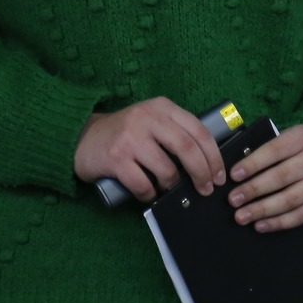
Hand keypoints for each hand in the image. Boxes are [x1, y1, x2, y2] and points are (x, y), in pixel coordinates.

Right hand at [73, 98, 226, 201]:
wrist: (83, 138)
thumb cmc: (126, 135)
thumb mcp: (152, 122)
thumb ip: (175, 133)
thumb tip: (208, 164)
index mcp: (162, 107)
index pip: (198, 130)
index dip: (214, 156)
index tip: (219, 175)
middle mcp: (147, 118)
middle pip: (187, 149)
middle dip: (202, 173)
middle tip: (205, 189)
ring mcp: (130, 137)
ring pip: (167, 170)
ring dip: (172, 186)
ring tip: (168, 189)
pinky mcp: (115, 158)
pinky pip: (143, 185)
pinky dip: (150, 195)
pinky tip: (148, 194)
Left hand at [226, 124, 302, 231]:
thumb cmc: (297, 149)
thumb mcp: (286, 139)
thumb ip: (266, 151)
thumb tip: (238, 172)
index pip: (274, 151)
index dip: (252, 164)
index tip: (233, 175)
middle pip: (281, 177)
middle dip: (254, 190)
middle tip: (233, 200)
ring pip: (290, 199)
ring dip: (262, 210)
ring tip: (242, 216)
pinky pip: (300, 216)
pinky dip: (278, 223)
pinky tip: (259, 225)